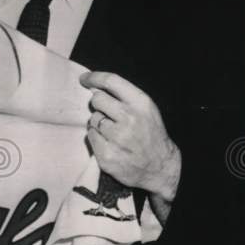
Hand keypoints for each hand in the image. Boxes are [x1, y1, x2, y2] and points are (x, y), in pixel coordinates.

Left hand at [80, 71, 180, 206]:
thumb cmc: (150, 134)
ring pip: (92, 119)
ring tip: (113, 132)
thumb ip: (123, 96)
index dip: (94, 77)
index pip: (111, 81)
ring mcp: (117, 138)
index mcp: (141, 104)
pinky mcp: (107, 155)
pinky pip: (90, 136)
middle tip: (108, 114)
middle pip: (97, 99)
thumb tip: (94, 86)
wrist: (160, 167)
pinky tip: (110, 143)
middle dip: (99, 104)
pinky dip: (96, 138)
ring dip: (98, 123)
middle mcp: (129, 119)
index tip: (84, 79)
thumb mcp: (146, 110)